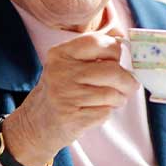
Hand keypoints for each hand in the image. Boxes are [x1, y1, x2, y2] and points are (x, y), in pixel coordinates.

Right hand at [0, 28, 138, 165]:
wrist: (35, 124)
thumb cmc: (61, 91)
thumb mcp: (68, 66)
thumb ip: (94, 52)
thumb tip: (124, 40)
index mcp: (60, 54)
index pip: (97, 42)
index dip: (117, 50)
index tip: (124, 60)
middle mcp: (59, 72)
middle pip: (111, 70)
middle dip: (128, 80)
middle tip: (130, 86)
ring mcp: (64, 95)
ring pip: (111, 94)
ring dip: (119, 99)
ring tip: (114, 101)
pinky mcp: (70, 117)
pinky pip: (104, 112)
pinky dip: (106, 113)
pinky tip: (96, 112)